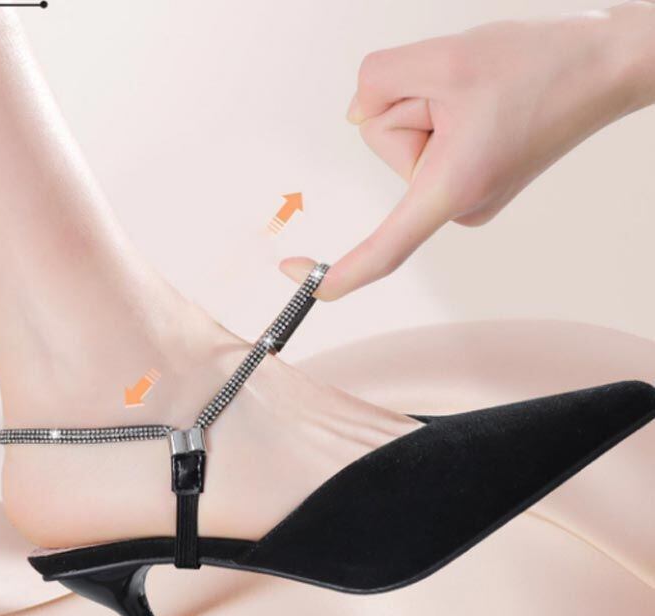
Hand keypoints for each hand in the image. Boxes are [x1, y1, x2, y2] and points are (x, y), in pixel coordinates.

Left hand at [281, 2, 654, 298]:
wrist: (601, 69)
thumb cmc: (538, 66)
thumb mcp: (443, 59)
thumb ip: (375, 81)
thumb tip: (357, 113)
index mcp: (450, 190)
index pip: (383, 250)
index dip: (335, 272)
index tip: (295, 276)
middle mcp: (456, 207)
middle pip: (385, 142)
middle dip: (410, 103)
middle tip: (467, 91)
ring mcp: (462, 198)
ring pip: (403, 140)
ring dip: (427, 104)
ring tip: (479, 96)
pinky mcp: (466, 182)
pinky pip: (422, 144)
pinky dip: (436, 114)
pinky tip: (478, 106)